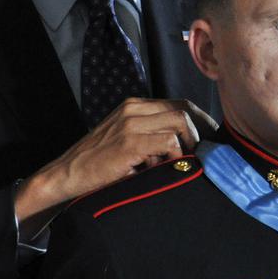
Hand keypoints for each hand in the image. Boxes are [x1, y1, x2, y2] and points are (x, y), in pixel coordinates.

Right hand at [14, 97, 216, 237]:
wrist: (66, 174)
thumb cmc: (97, 163)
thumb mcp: (125, 139)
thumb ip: (150, 134)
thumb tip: (188, 144)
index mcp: (134, 106)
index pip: (179, 104)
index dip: (200, 120)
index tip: (211, 138)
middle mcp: (134, 109)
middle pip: (184, 109)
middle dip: (202, 131)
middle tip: (205, 152)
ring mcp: (131, 124)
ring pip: (180, 123)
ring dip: (186, 145)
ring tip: (176, 163)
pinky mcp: (130, 142)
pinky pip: (168, 142)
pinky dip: (172, 157)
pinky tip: (159, 169)